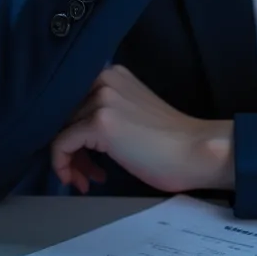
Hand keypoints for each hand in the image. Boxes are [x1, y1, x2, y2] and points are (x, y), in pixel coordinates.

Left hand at [51, 64, 234, 195]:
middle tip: (86, 173)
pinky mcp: (100, 122)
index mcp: (114, 74)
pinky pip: (62, 144)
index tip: (83, 156)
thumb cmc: (171, 142)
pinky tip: (82, 181)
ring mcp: (102, 98)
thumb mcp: (132, 112)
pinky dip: (64, 165)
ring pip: (61, 131)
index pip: (72, 101)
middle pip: (64, 115)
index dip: (72, 131)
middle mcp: (104, 78)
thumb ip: (106, 110)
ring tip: (86, 180)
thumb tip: (75, 132)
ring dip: (71, 161)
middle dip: (71, 148)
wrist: (195, 151)